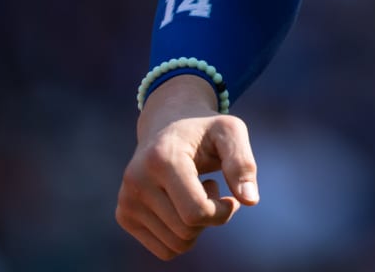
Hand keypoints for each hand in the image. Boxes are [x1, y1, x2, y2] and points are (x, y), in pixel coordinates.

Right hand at [115, 75, 258, 259]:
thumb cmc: (205, 130)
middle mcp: (136, 182)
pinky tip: (181, 206)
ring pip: (177, 244)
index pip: (196, 212)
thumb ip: (243, 163)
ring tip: (195, 193)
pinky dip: (182, 235)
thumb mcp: (230, 132)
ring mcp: (126, 201)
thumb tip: (251, 200)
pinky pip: (165, 250)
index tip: (232, 196)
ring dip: (197, 226)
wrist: (167, 124)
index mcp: (161, 160)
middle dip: (212, 216)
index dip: (223, 211)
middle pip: (187, 230)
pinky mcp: (124, 215)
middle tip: (211, 188)